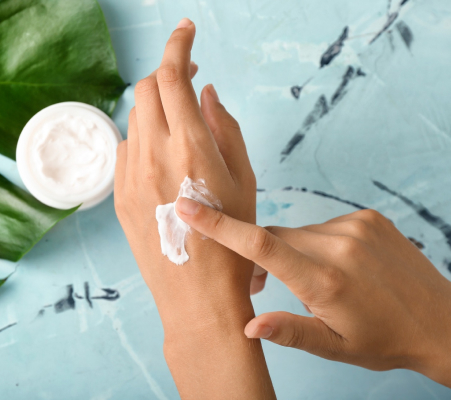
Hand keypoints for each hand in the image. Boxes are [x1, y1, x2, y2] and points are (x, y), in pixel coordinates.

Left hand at [115, 18, 274, 398]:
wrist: (197, 297)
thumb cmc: (233, 243)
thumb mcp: (244, 180)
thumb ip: (225, 127)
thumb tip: (206, 93)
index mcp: (191, 148)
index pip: (172, 77)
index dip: (179, 45)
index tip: (187, 30)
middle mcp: (153, 156)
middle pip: (145, 89)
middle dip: (166, 77)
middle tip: (188, 83)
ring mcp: (129, 176)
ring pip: (134, 119)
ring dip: (156, 111)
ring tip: (181, 132)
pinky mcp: (118, 195)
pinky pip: (126, 150)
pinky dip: (144, 140)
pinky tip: (164, 163)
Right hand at [176, 202, 450, 387]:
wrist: (441, 320)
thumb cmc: (385, 340)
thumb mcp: (335, 347)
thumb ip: (290, 332)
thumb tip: (248, 324)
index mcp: (325, 280)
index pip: (261, 245)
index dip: (220, 226)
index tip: (188, 208)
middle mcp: (338, 245)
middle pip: (275, 237)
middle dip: (261, 256)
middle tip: (261, 285)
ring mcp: (355, 226)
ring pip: (298, 232)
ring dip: (292, 251)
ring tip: (313, 282)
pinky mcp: (368, 217)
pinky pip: (322, 226)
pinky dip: (316, 243)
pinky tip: (336, 266)